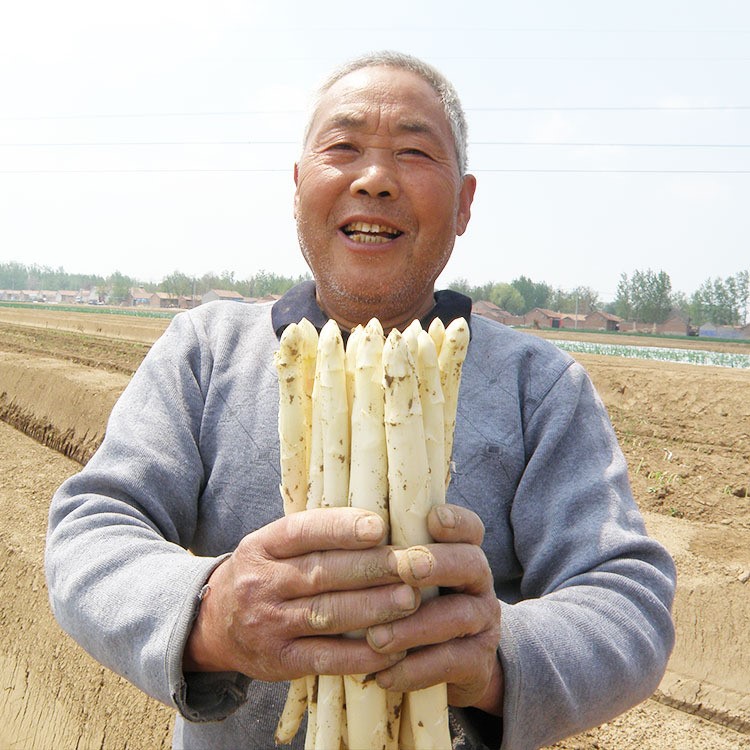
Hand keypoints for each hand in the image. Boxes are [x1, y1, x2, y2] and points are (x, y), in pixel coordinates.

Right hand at [184, 508, 418, 680]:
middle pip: (320, 573)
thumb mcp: (272, 546)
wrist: (213, 625)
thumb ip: (314, 535)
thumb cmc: (263, 574)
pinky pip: (326, 658)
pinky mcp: (280, 661)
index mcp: (262, 546)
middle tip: (409, 564)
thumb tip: (379, 523)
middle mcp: (261, 583)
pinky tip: (393, 648)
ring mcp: (268, 625)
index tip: (379, 526)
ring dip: (373, 608)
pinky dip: (362, 655)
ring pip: (327, 615)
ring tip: (411, 599)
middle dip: (370, 568)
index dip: (340, 529)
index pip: (302, 532)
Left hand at [367, 504, 503, 714]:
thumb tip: (345, 528)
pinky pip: (452, 664)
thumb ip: (389, 552)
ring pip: (458, 615)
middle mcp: (477, 583)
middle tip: (404, 567)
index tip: (432, 519)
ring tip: (376, 637)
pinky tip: (385, 675)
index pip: (469, 528)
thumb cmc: (416, 605)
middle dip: (437, 563)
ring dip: (414, 626)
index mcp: (461, 553)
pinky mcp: (477, 662)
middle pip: (470, 563)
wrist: (453, 665)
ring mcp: (482, 622)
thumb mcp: (408, 576)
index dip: (456, 521)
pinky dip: (416, 669)